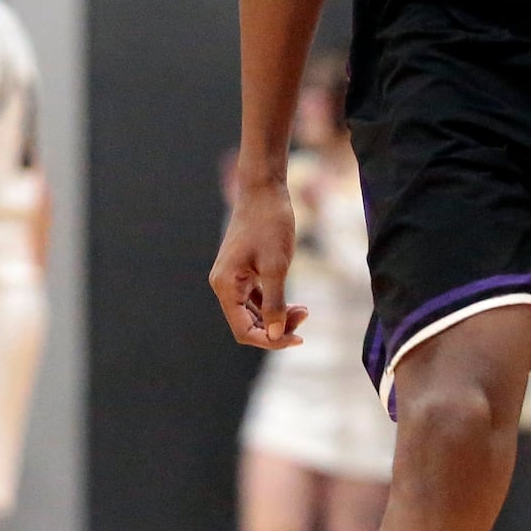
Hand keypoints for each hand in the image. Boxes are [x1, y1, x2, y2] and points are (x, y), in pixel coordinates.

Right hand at [209, 169, 308, 349]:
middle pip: (248, 324)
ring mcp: (233, 278)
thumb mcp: (276, 266)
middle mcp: (224, 285)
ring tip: (304, 310)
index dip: (270, 340)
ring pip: (254, 312)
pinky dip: (275, 304)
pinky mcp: (244, 271)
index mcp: (226, 286)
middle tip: (305, 316)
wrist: (265, 189)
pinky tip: (295, 303)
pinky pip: (257, 298)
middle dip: (277, 327)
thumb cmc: (270, 223)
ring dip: (278, 316)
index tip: (297, 338)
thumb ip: (275, 302)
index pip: (244, 330)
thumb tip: (273, 335)